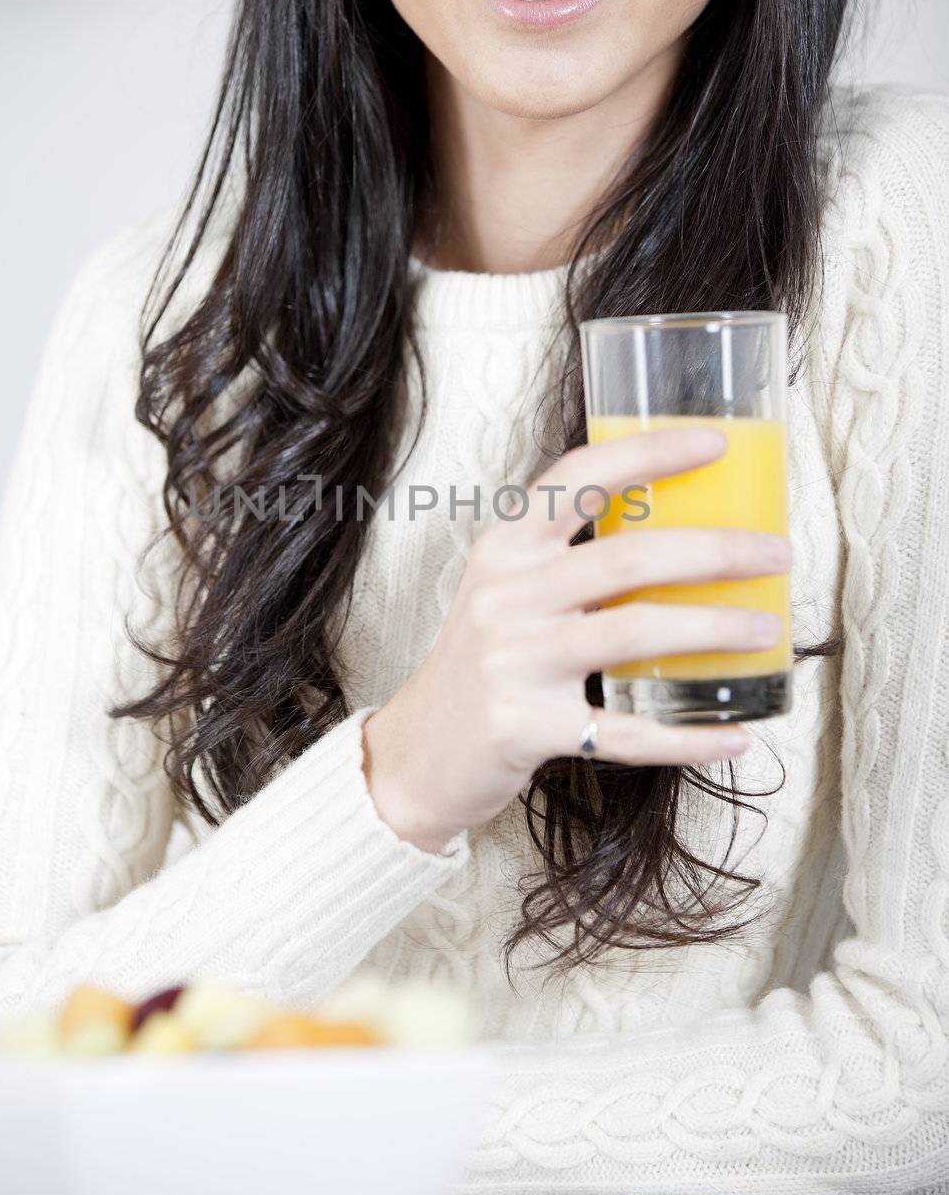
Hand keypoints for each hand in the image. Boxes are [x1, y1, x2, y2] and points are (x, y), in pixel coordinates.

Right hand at [361, 425, 791, 852]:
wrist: (420, 751)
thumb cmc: (481, 661)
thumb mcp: (507, 591)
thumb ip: (570, 561)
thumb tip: (683, 534)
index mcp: (505, 548)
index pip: (578, 479)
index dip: (648, 454)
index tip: (713, 442)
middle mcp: (506, 596)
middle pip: (626, 558)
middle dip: (714, 550)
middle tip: (774, 553)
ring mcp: (515, 661)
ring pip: (633, 633)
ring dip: (713, 630)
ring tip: (766, 628)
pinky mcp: (527, 726)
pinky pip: (625, 732)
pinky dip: (686, 737)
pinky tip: (733, 734)